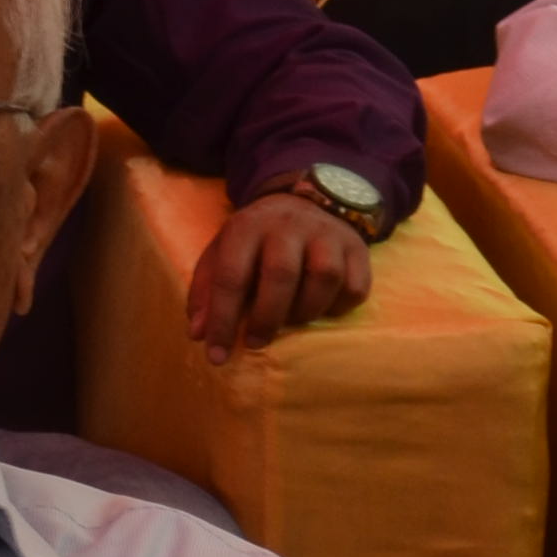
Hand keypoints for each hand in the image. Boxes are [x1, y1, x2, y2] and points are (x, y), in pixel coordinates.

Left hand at [188, 188, 374, 355]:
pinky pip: (355, 286)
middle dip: (266, 318)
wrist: (306, 202)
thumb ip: (207, 291)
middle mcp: (289, 225)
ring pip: (325, 277)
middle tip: (256, 343)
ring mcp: (327, 233)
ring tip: (291, 322)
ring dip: (306, 311)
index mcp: (248, 227)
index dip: (222, 319)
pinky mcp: (357, 248)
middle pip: (281, 275)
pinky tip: (322, 309)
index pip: (232, 275)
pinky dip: (338, 307)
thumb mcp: (223, 254)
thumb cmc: (256, 241)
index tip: (217, 355)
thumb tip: (198, 334)